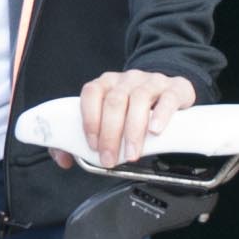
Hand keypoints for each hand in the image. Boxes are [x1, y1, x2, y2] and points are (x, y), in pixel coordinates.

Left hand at [52, 70, 195, 170]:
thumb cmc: (133, 110)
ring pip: (139, 100)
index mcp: (106, 83)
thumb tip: (63, 159)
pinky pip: (168, 98)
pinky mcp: (175, 88)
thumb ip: (82, 138)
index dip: (90, 119)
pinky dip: (161, 115)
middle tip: (110, 159)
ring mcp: (152, 81)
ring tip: (132, 154)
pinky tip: (155, 130)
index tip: (92, 144)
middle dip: (110, 134)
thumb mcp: (109, 119)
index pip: (91, 93)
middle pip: (114, 101)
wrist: (170, 94)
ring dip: (133, 130)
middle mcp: (127, 79)